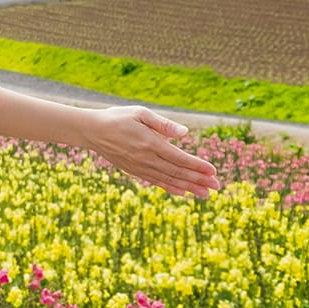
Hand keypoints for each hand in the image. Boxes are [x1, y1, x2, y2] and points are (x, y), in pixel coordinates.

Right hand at [87, 106, 218, 197]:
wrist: (91, 131)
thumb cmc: (117, 117)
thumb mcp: (140, 113)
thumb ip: (163, 124)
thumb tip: (184, 133)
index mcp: (150, 143)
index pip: (179, 157)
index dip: (197, 165)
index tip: (213, 171)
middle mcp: (146, 158)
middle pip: (177, 172)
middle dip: (198, 180)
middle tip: (217, 187)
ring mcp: (139, 166)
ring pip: (168, 179)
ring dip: (188, 187)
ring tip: (205, 195)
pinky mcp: (134, 170)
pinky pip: (155, 181)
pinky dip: (170, 187)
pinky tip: (182, 192)